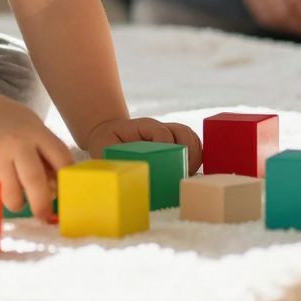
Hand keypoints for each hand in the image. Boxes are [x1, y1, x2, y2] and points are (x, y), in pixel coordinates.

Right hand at [0, 90, 73, 218]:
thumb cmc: (3, 121)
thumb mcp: (29, 126)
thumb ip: (43, 151)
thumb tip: (56, 188)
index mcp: (36, 130)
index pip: (61, 158)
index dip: (66, 181)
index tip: (66, 196)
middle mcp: (16, 141)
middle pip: (35, 181)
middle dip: (41, 204)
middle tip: (43, 216)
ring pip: (11, 193)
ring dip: (16, 203)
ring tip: (15, 199)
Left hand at [80, 117, 203, 173]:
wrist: (107, 134)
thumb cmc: (106, 143)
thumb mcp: (104, 148)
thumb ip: (113, 158)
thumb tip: (126, 172)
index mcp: (143, 127)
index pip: (161, 133)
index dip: (165, 146)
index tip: (163, 163)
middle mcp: (159, 129)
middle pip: (183, 132)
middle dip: (186, 151)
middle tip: (182, 171)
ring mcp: (168, 135)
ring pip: (191, 138)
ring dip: (194, 155)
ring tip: (188, 173)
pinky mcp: (173, 144)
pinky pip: (193, 146)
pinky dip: (196, 158)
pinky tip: (190, 172)